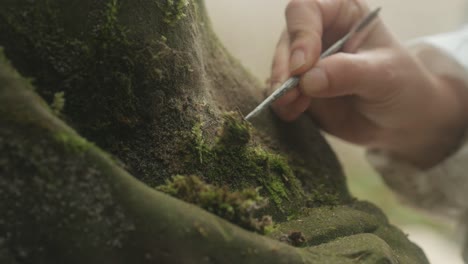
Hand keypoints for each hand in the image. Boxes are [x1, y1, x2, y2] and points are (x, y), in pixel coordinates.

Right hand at [270, 0, 466, 167]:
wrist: (402, 121)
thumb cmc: (401, 86)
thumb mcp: (384, 76)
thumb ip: (348, 73)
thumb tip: (308, 79)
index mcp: (342, 13)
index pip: (306, 8)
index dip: (301, 34)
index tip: (304, 66)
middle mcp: (319, 32)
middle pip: (287, 39)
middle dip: (284, 67)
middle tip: (290, 92)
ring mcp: (306, 61)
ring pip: (279, 66)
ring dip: (280, 87)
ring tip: (292, 106)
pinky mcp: (299, 87)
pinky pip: (279, 91)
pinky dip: (282, 103)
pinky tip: (293, 112)